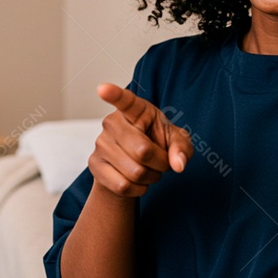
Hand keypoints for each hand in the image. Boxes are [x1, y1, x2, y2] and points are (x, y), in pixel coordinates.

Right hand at [89, 83, 193, 197]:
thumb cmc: (156, 144)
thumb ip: (182, 147)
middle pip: (143, 151)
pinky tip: (138, 181)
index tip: (103, 89)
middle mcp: (112, 123)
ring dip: (151, 177)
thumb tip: (178, 163)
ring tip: (150, 170)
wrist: (133, 166)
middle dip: (161, 163)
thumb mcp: (176, 141)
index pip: (125, 101)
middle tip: (162, 162)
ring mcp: (101, 144)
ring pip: (135, 172)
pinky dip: (139, 189)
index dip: (114, 95)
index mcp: (136, 110)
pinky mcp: (94, 165)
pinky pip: (123, 186)